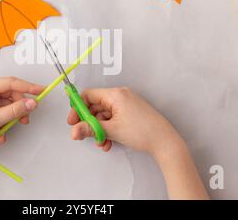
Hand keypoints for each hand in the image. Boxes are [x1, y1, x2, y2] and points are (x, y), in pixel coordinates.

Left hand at [0, 77, 43, 158]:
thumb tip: (31, 103)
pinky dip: (4, 122)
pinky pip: (2, 112)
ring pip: (8, 105)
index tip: (42, 91)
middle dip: (18, 108)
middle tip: (25, 119)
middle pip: (11, 94)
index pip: (11, 83)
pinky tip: (0, 133)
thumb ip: (14, 111)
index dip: (28, 87)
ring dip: (11, 118)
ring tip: (6, 130)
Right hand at [67, 87, 182, 156]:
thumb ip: (90, 129)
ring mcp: (126, 105)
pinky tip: (108, 142)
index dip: (78, 108)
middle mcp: (120, 96)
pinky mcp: (130, 113)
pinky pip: (112, 119)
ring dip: (98, 130)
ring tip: (101, 142)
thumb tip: (74, 130)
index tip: (72, 121)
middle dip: (88, 122)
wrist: (165, 142)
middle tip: (83, 134)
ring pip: (103, 115)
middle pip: (94, 106)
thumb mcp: (111, 131)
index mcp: (115, 94)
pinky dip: (107, 130)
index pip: (88, 95)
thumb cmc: (143, 132)